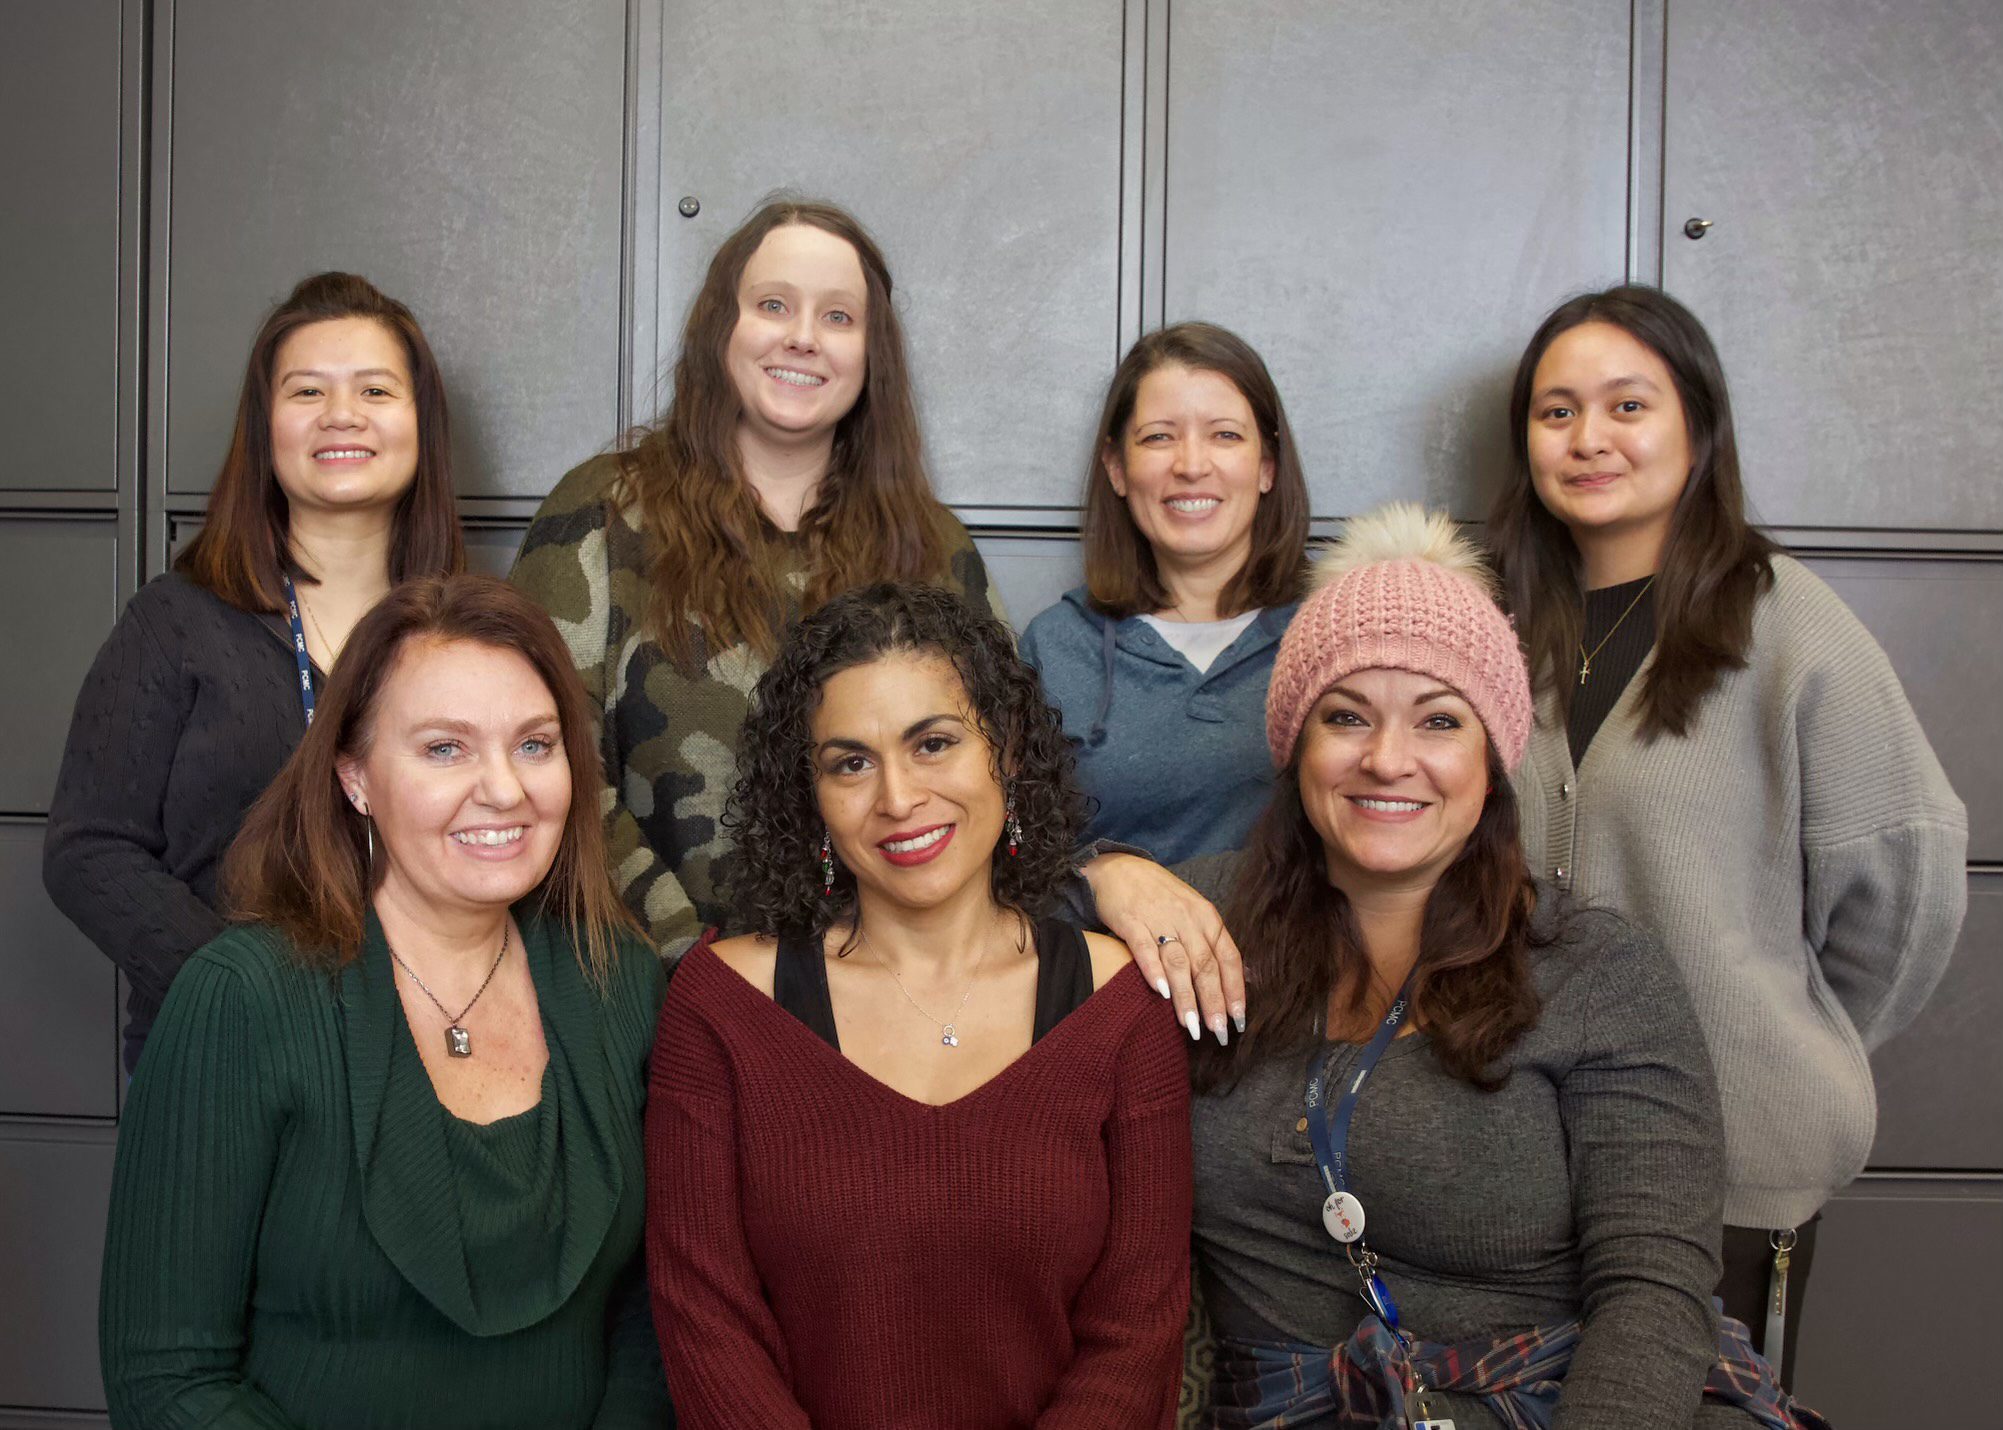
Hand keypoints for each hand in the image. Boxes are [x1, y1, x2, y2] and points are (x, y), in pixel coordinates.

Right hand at [1083, 854, 1244, 1044]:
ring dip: (1186, 997)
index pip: (1229, 958)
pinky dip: (1154, 971)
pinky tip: (1160, 993)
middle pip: (1206, 966)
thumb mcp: (1194, 912)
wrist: (1120, 868)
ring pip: (1179, 963)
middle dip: (1213, 1002)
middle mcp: (1188, 919)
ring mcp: (1159, 919)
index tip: (1238, 1019)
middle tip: (1217, 1032)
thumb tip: (1243, 977)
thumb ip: (1213, 943)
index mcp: (1208, 918)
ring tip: (1191, 1026)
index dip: (1235, 990)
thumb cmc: (1160, 895)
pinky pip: (1145, 949)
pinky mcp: (1131, 921)